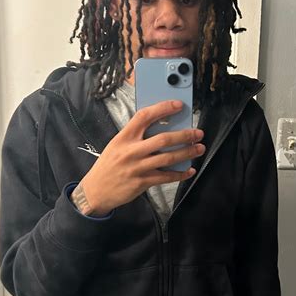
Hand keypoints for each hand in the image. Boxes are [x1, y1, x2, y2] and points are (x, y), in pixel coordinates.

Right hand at [76, 100, 204, 215]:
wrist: (95, 191)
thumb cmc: (109, 164)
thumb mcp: (117, 144)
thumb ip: (135, 136)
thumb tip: (163, 127)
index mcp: (124, 137)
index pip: (145, 116)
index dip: (163, 108)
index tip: (178, 105)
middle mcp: (131, 151)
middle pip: (163, 139)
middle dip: (184, 135)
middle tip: (198, 133)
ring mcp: (137, 167)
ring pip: (168, 158)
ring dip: (187, 153)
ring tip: (199, 148)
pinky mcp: (142, 182)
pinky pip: (166, 177)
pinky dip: (180, 174)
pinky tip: (189, 170)